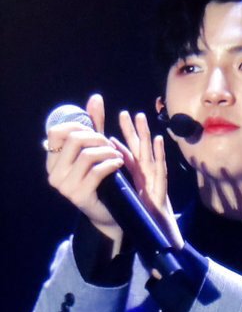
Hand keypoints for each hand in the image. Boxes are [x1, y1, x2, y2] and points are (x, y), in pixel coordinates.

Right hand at [45, 94, 124, 245]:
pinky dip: (111, 163)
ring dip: (107, 151)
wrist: (110, 212)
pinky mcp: (79, 196)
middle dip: (97, 138)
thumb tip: (96, 98)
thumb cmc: (102, 179)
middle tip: (111, 144)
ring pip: (87, 155)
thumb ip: (94, 125)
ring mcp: (65, 187)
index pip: (57, 132)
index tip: (96, 131)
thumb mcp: (96, 149)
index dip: (78, 126)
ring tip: (117, 154)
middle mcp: (54, 174)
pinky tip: (119, 163)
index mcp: (52, 162)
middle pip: (74, 140)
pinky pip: (97, 171)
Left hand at [111, 110, 183, 250]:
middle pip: (138, 151)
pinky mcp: (161, 190)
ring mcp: (155, 182)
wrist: (161, 236)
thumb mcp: (130, 203)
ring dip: (146, 136)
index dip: (119, 144)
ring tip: (141, 118)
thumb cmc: (146, 219)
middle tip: (124, 113)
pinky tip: (159, 141)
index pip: (126, 159)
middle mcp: (146, 178)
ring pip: (149, 155)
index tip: (107, 130)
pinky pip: (160, 170)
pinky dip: (160, 155)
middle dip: (132, 132)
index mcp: (137, 180)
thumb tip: (108, 181)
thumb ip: (122, 191)